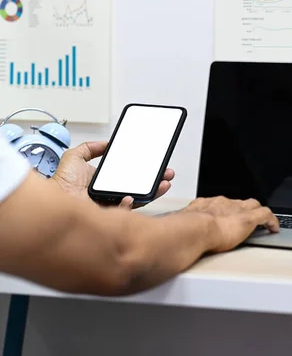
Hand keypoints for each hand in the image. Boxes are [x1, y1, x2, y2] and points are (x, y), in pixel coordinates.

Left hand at [52, 141, 174, 209]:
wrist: (54, 200)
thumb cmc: (61, 185)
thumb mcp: (74, 158)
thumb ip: (88, 148)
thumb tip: (105, 143)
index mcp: (107, 184)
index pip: (132, 178)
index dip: (146, 173)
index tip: (157, 166)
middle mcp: (112, 196)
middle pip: (141, 190)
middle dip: (157, 182)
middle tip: (167, 174)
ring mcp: (113, 208)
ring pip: (140, 201)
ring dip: (153, 193)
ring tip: (162, 184)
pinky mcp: (110, 217)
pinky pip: (125, 213)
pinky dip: (129, 205)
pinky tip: (130, 197)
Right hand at [183, 196, 278, 252]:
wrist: (194, 229)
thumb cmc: (185, 231)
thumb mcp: (182, 226)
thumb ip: (183, 230)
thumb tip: (176, 240)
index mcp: (206, 204)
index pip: (219, 204)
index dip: (226, 210)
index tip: (226, 216)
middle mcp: (222, 204)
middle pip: (238, 202)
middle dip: (243, 209)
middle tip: (246, 219)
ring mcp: (237, 209)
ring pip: (253, 206)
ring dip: (257, 214)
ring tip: (262, 223)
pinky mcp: (249, 218)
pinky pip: (266, 215)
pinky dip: (271, 221)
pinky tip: (274, 228)